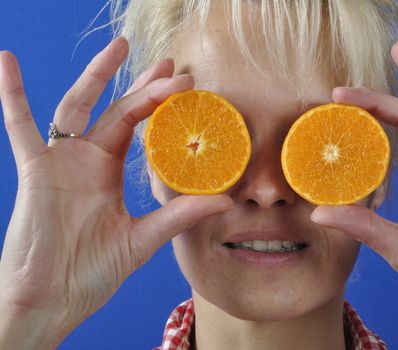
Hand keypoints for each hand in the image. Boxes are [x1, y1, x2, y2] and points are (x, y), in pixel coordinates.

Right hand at [0, 38, 232, 347]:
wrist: (52, 298)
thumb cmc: (92, 271)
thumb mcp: (142, 239)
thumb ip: (178, 217)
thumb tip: (225, 201)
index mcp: (109, 172)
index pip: (139, 126)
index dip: (160, 104)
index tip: (187, 84)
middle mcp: (87, 160)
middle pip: (117, 109)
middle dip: (143, 84)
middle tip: (171, 61)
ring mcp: (61, 161)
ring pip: (78, 106)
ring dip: (97, 76)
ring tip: (120, 47)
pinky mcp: (36, 170)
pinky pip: (20, 127)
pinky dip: (12, 96)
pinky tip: (6, 62)